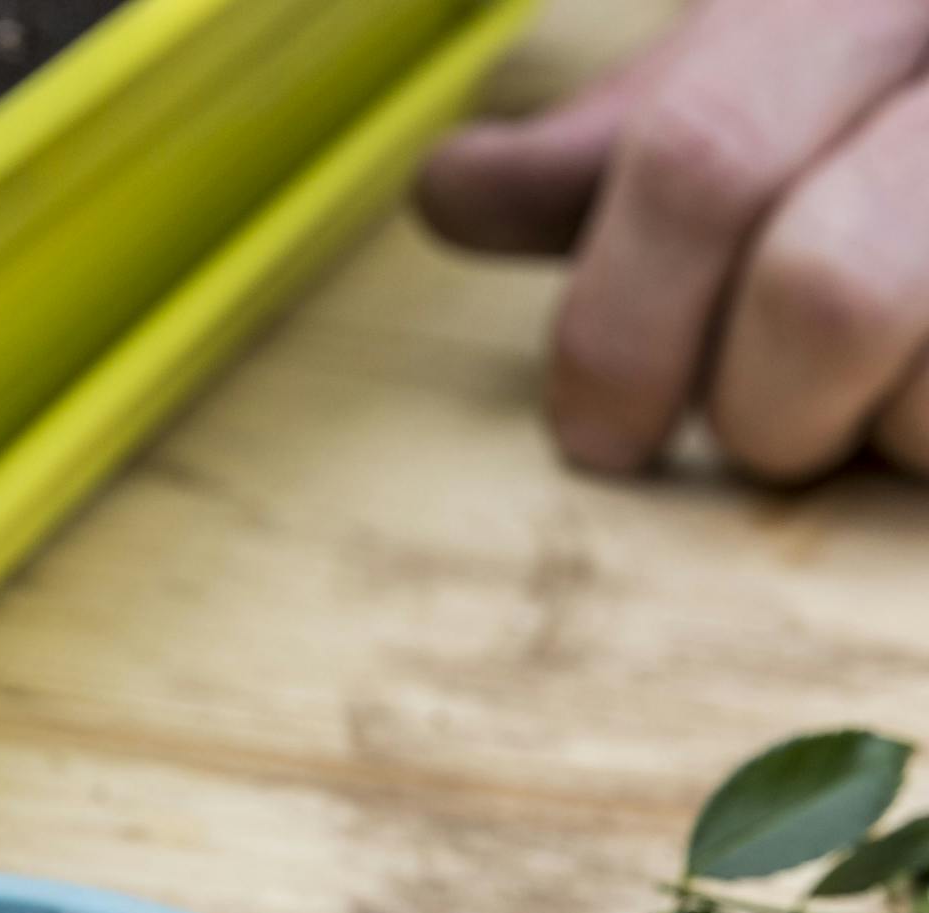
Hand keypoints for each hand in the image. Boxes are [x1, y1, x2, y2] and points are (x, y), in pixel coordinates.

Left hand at [418, 0, 928, 480]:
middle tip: (762, 423)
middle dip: (760, 410)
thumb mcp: (776, 58)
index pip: (695, 163)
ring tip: (895, 385)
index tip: (596, 435)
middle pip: (824, 296)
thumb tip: (448, 195)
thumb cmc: (906, 83)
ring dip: (888, 434)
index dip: (617, 327)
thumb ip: (630, 138)